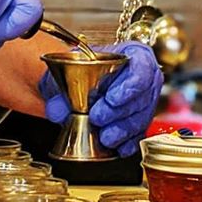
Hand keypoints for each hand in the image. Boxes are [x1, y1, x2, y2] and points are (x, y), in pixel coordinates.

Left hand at [39, 42, 162, 156]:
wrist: (80, 79)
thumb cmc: (82, 67)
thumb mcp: (67, 68)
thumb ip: (59, 85)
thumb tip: (56, 110)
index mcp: (132, 54)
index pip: (142, 66)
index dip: (130, 85)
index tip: (112, 99)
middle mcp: (144, 77)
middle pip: (141, 96)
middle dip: (118, 112)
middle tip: (98, 118)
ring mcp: (145, 100)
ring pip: (141, 117)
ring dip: (122, 130)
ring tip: (104, 136)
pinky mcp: (141, 121)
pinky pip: (140, 134)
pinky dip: (128, 142)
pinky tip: (117, 146)